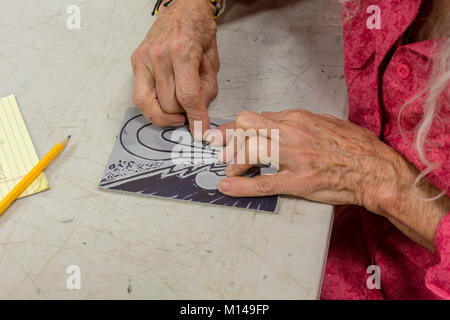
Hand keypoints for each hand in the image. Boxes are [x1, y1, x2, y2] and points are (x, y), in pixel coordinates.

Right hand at [131, 0, 218, 138]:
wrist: (183, 10)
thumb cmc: (198, 31)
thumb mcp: (213, 60)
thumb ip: (207, 89)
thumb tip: (199, 114)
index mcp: (182, 52)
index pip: (188, 95)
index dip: (195, 117)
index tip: (200, 130)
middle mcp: (159, 55)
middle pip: (169, 104)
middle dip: (183, 114)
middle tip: (192, 110)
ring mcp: (144, 59)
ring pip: (149, 104)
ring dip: (167, 113)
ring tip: (178, 109)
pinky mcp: (135, 62)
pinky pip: (140, 96)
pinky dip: (153, 106)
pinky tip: (165, 102)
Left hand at [213, 109, 448, 249]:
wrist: (375, 170)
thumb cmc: (355, 146)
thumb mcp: (326, 122)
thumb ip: (299, 120)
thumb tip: (275, 119)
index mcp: (298, 118)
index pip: (256, 117)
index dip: (236, 127)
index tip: (226, 133)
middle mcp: (291, 133)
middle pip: (245, 126)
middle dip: (229, 137)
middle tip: (222, 150)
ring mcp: (293, 157)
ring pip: (250, 150)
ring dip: (234, 161)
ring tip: (230, 171)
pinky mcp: (297, 181)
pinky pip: (262, 183)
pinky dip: (241, 186)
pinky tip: (228, 187)